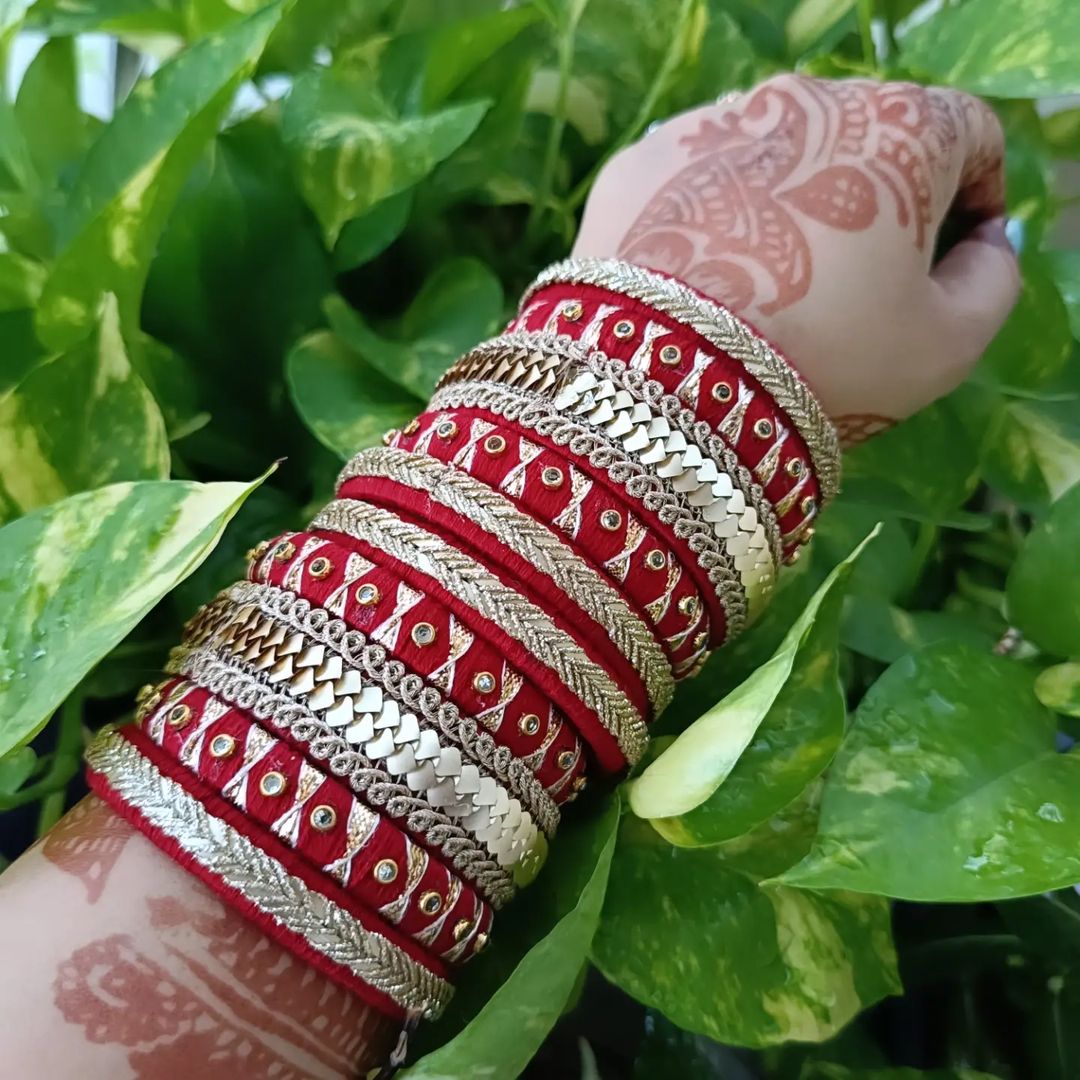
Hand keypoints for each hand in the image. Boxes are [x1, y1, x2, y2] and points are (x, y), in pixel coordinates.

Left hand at [572, 75, 1019, 443]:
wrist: (667, 387)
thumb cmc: (828, 365)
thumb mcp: (947, 345)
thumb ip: (992, 280)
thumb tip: (983, 243)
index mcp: (901, 127)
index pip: (967, 137)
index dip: (970, 202)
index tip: (942, 264)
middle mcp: (803, 101)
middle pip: (864, 141)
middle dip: (873, 206)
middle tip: (850, 295)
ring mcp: (710, 124)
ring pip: (773, 159)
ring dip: (785, 207)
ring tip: (767, 293)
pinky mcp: (637, 162)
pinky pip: (693, 184)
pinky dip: (707, 222)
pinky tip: (703, 285)